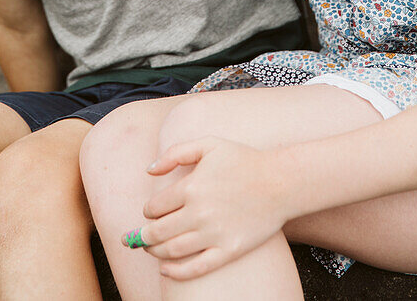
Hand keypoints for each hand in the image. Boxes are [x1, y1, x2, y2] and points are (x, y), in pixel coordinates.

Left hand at [125, 138, 285, 280]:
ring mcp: (214, 234)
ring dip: (155, 253)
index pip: (155, 207)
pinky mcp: (229, 250)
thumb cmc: (243, 160)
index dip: (148, 212)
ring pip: (172, 251)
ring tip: (149, 251)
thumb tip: (149, 170)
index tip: (149, 213)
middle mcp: (199, 213)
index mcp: (192, 187)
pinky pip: (196, 267)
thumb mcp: (209, 144)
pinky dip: (176, 272)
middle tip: (136, 238)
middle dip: (142, 237)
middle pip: (158, 232)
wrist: (280, 181)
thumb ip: (176, 153)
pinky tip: (166, 270)